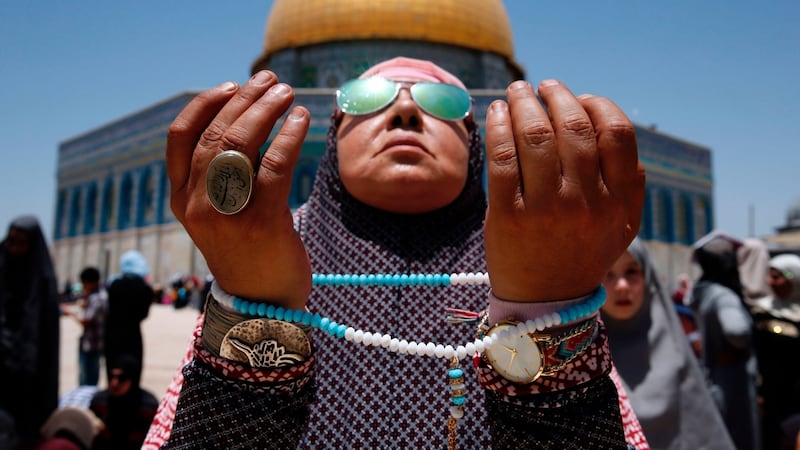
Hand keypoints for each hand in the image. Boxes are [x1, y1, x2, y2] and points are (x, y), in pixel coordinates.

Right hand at [166, 71, 311, 308]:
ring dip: (267, 110)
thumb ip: (224, 174)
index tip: (232, 86)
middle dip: (246, 100)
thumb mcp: (220, 214)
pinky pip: (276, 165)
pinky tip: (302, 119)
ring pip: (241, 144)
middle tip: (273, 81)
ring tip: (288, 93)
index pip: (180, 139)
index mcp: (180, 199)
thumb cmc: (246, 251)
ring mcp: (227, 213)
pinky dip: (290, 135)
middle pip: (215, 135)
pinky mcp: (262, 221)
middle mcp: (196, 204)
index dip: (204, 105)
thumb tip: (249, 119)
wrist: (261, 305)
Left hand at [484, 80, 644, 301]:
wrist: (545, 303)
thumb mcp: (620, 225)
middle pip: (574, 127)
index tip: (580, 99)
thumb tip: (609, 123)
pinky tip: (498, 112)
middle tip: (543, 87)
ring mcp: (545, 210)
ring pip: (536, 136)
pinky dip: (499, 126)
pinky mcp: (508, 216)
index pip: (617, 133)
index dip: (598, 105)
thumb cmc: (581, 253)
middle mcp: (586, 203)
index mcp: (619, 202)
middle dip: (556, 96)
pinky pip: (502, 157)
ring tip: (517, 93)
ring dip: (524, 103)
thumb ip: (628, 181)